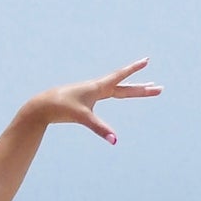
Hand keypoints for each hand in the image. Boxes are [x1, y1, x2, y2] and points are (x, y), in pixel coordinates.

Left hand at [27, 59, 161, 143]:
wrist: (42, 106)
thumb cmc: (61, 108)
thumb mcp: (83, 118)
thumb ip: (100, 129)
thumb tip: (114, 140)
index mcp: (98, 87)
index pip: (121, 76)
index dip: (134, 69)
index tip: (147, 60)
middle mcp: (97, 88)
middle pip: (125, 88)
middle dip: (142, 89)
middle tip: (158, 88)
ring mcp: (91, 93)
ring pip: (117, 90)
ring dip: (132, 89)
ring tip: (146, 87)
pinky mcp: (85, 99)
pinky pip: (106, 94)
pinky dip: (117, 92)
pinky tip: (117, 92)